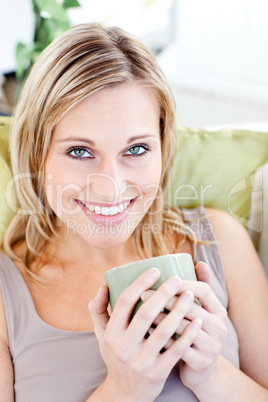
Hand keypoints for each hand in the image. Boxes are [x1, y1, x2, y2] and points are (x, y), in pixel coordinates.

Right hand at [89, 268, 201, 401]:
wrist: (125, 393)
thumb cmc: (115, 355)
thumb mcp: (101, 335)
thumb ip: (98, 309)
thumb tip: (103, 285)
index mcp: (111, 333)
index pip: (125, 302)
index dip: (140, 283)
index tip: (155, 270)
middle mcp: (123, 347)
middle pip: (146, 314)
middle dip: (163, 294)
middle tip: (177, 279)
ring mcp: (140, 362)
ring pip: (162, 332)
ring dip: (178, 311)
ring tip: (190, 295)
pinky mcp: (156, 374)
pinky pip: (175, 352)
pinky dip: (187, 336)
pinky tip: (197, 322)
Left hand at [142, 262, 227, 390]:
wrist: (203, 370)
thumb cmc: (195, 332)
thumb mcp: (201, 311)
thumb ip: (199, 287)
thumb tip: (200, 262)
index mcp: (219, 311)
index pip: (204, 289)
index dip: (183, 283)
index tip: (160, 278)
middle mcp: (220, 327)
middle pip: (191, 307)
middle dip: (165, 298)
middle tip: (144, 294)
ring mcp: (212, 346)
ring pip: (182, 327)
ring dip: (159, 317)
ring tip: (141, 312)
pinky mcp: (201, 362)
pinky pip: (177, 347)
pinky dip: (160, 338)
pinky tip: (145, 332)